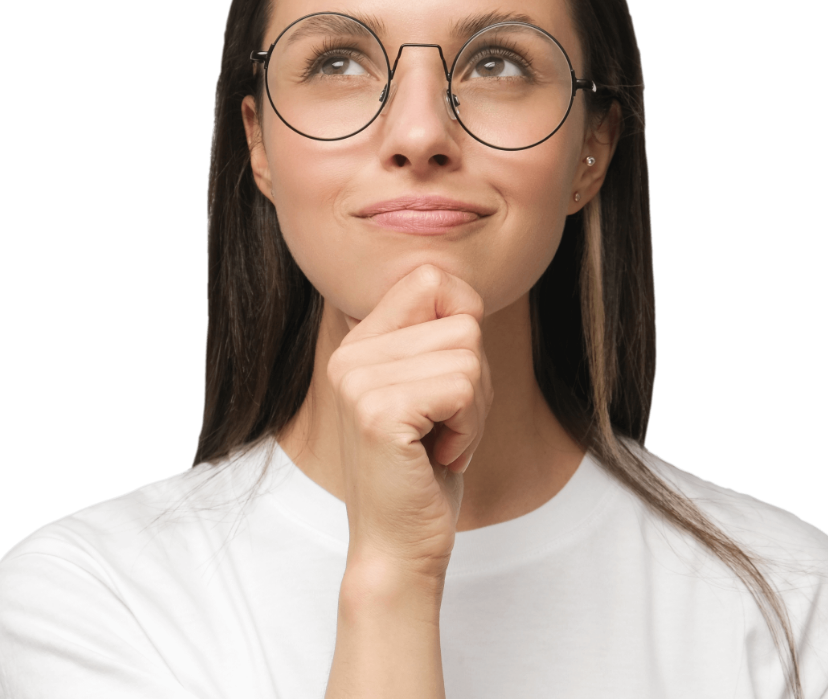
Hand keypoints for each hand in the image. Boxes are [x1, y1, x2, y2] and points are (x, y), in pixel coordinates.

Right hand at [328, 264, 493, 581]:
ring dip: (475, 410)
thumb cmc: (423, 474)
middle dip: (477, 381)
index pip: (430, 278)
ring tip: (441, 443)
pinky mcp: (378, 411)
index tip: (451, 382)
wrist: (397, 549)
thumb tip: (467, 297)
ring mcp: (359, 381)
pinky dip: (470, 428)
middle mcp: (350, 354)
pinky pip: (463, 387)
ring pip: (469, 355)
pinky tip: (439, 457)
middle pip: (462, 321)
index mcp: (359, 343)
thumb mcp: (430, 392)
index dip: (465, 321)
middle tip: (445, 427)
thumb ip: (437, 340)